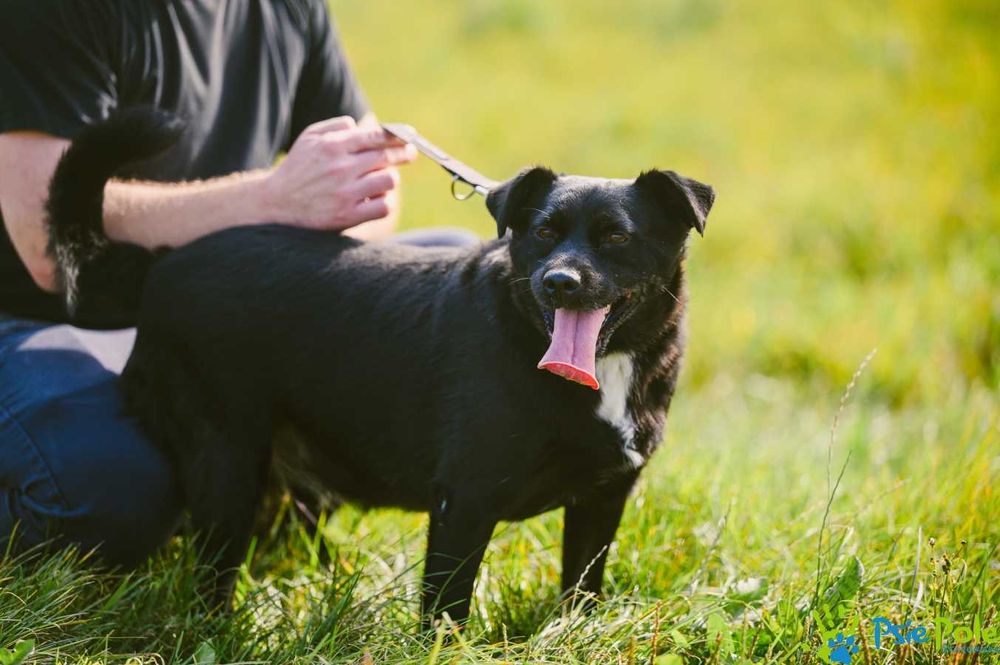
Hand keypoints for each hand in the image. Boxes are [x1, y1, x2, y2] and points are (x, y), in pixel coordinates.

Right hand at [261, 116, 415, 230]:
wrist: (276, 204)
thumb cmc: (296, 169)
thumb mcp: (308, 138)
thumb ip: (335, 127)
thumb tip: (360, 126)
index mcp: (333, 146)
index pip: (376, 136)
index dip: (398, 136)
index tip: (409, 137)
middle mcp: (341, 167)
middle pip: (387, 157)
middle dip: (403, 154)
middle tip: (410, 153)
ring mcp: (345, 193)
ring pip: (389, 181)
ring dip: (389, 180)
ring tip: (382, 180)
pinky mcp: (348, 216)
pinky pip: (383, 206)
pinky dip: (383, 203)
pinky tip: (374, 200)